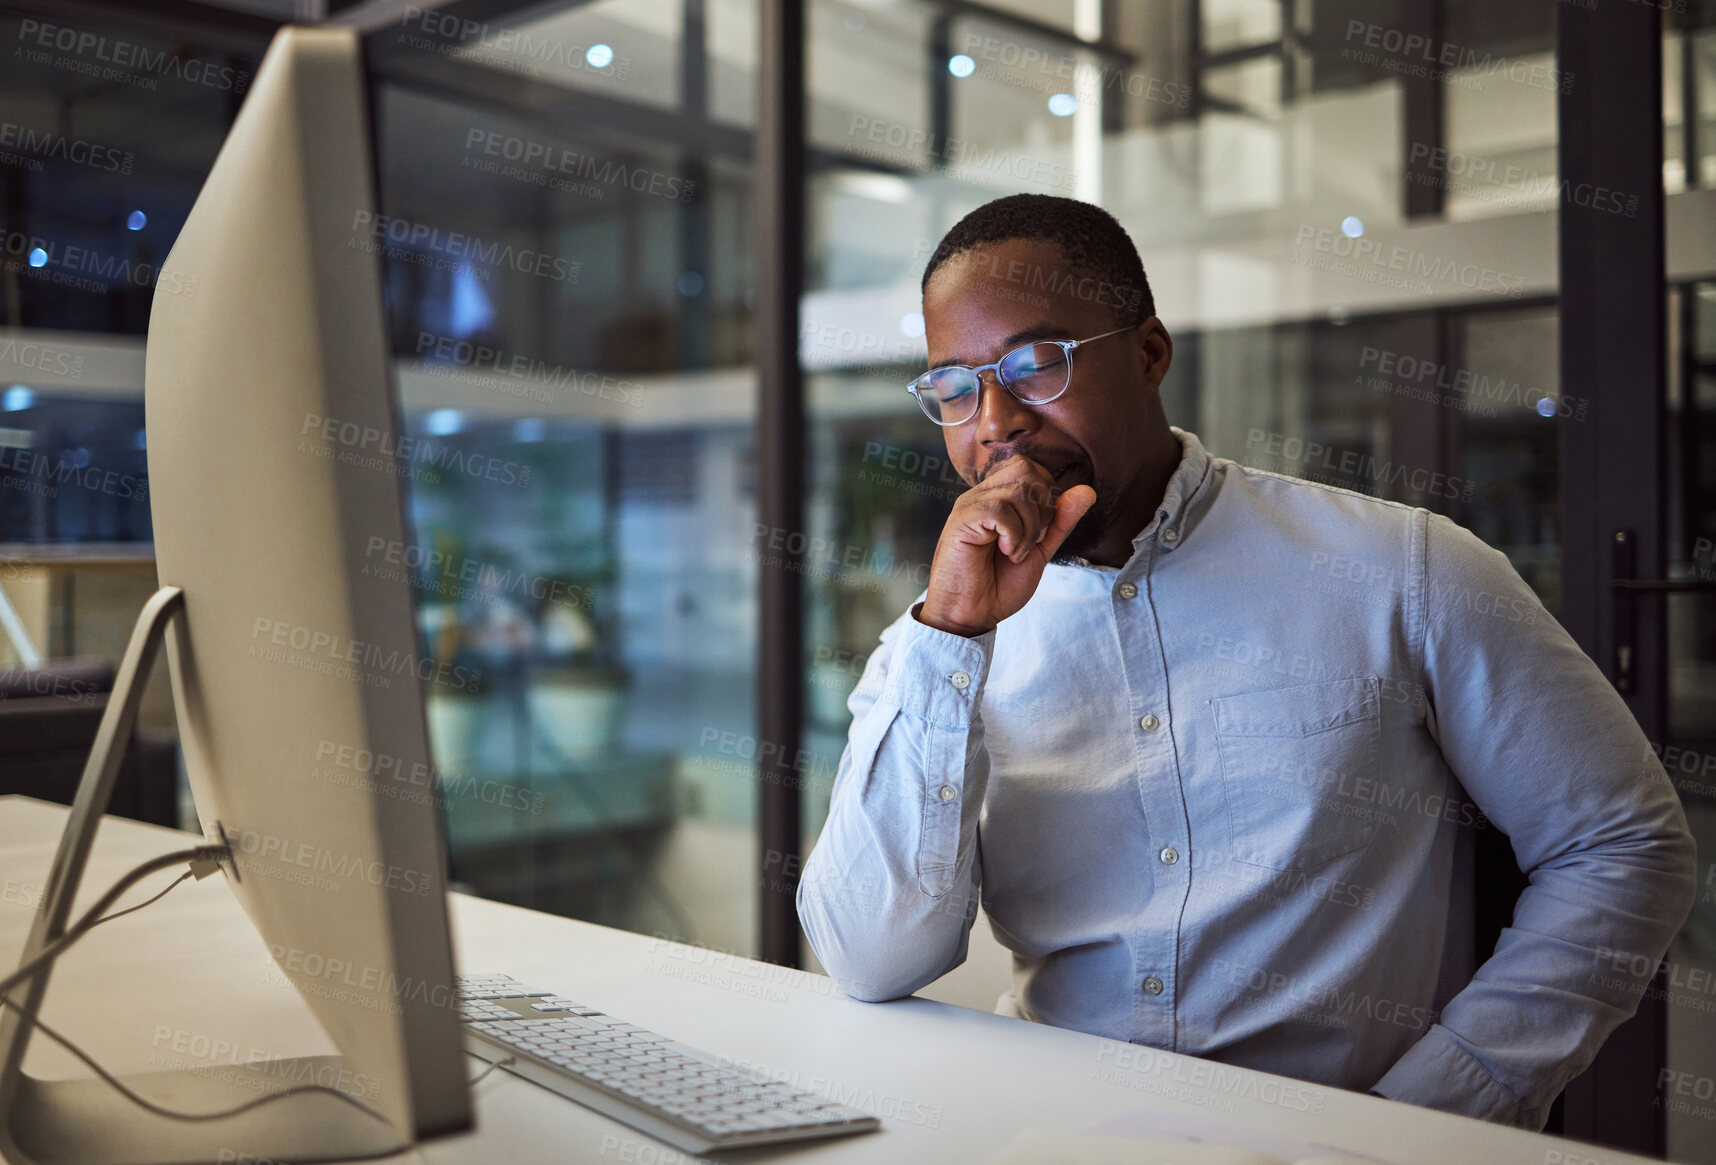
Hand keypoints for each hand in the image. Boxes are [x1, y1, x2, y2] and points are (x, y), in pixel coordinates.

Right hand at [918, 456, 1095, 636]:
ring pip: (1017, 489)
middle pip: (1026, 469)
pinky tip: (1005, 552)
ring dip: (1028, 527)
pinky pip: (1000, 508)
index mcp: (998, 497)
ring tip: (1014, 552)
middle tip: (1029, 541)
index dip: (1046, 498)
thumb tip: (1087, 491)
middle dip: (1041, 508)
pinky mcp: (962, 519)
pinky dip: (1013, 534)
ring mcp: (970, 504)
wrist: (972, 614)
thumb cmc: (999, 584)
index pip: (1032, 469)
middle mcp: (982, 495)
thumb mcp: (1040, 549)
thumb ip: (1060, 521)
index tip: (1036, 534)